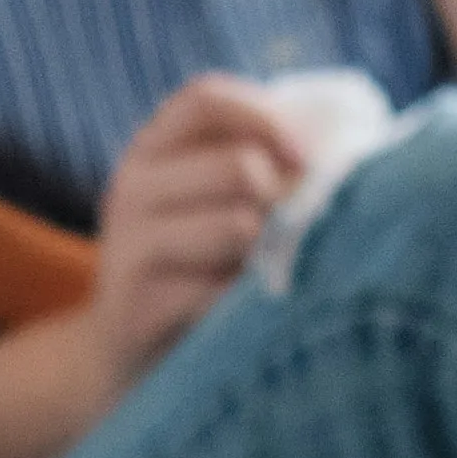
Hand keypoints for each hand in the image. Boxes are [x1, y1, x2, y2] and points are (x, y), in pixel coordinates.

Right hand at [78, 71, 320, 405]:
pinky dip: (249, 302)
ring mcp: (127, 249)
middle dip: (285, 196)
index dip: (264, 116)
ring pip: (238, 226)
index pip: (204, 99)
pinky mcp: (138, 307)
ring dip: (270, 252)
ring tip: (262, 273)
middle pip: (237, 164)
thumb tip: (336, 152)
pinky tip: (241, 314)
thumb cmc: (191, 271)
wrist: (120, 359)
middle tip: (296, 228)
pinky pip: (224, 292)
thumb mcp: (205, 206)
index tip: (307, 154)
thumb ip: (251, 167)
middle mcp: (130, 189)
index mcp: (148, 151)